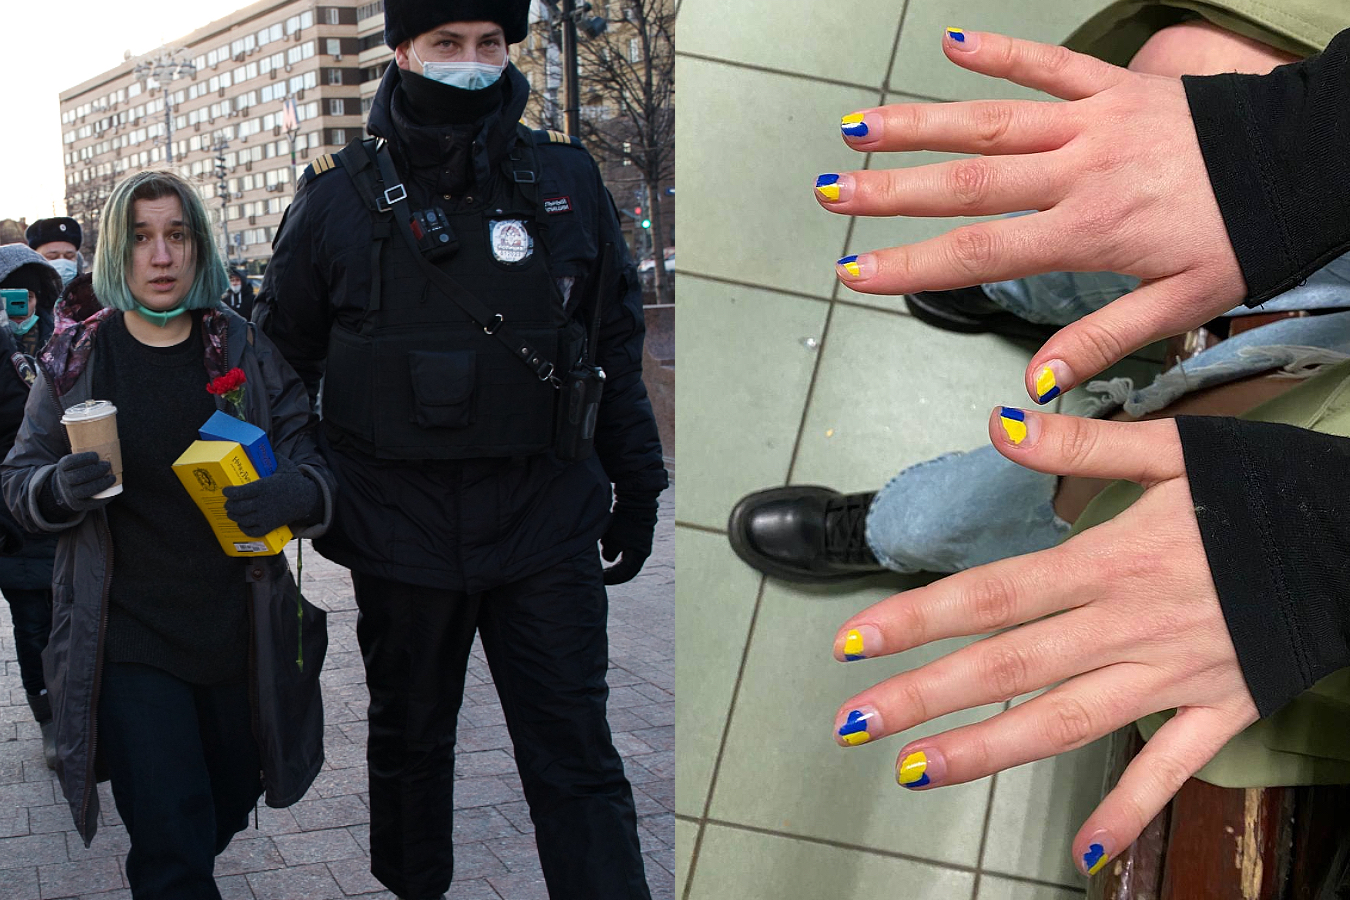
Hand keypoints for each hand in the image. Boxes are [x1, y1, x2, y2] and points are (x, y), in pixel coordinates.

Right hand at [52, 451, 114, 512]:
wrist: (64, 488)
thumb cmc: (76, 470)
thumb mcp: (75, 461)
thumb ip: (87, 455)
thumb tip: (107, 442)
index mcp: (62, 467)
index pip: (70, 462)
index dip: (83, 459)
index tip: (96, 456)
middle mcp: (63, 481)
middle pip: (79, 476)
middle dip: (95, 471)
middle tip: (108, 465)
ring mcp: (70, 494)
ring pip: (85, 490)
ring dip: (101, 484)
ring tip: (112, 478)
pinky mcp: (77, 505)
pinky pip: (91, 503)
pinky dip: (104, 498)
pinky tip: (113, 491)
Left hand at [223, 457, 319, 536]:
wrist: (307, 499)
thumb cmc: (294, 482)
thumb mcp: (285, 466)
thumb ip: (274, 458)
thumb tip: (264, 449)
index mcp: (264, 487)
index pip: (239, 492)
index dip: (229, 492)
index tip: (226, 491)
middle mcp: (263, 502)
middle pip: (237, 507)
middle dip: (229, 505)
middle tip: (228, 502)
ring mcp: (266, 516)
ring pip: (242, 519)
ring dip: (234, 516)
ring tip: (232, 512)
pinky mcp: (270, 526)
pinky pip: (252, 531)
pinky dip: (244, 528)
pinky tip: (242, 523)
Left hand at [601, 498, 657, 584]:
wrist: (636, 500)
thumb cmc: (624, 521)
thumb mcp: (613, 540)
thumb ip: (609, 553)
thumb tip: (608, 558)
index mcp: (640, 555)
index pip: (625, 574)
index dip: (611, 578)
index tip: (600, 578)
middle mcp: (643, 550)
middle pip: (626, 567)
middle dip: (613, 571)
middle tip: (601, 574)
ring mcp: (641, 541)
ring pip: (625, 555)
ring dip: (613, 555)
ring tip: (603, 548)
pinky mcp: (637, 532)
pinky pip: (625, 544)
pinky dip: (615, 545)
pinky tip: (607, 538)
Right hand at [823, 30, 1245, 403]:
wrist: (1307, 162)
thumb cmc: (1245, 237)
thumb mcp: (1183, 306)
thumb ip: (1102, 340)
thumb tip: (1035, 385)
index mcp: (1091, 231)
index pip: (983, 251)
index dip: (913, 265)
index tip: (857, 273)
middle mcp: (1079, 172)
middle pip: (968, 183)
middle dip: (892, 191)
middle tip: (831, 194)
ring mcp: (1094, 122)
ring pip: (991, 122)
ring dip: (920, 124)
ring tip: (858, 128)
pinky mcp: (1115, 87)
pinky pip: (1049, 65)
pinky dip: (1000, 52)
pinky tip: (951, 44)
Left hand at [830, 410, 1256, 874]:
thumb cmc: (1267, 487)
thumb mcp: (1176, 448)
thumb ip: (1083, 441)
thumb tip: (998, 422)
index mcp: (1113, 561)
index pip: (994, 595)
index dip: (918, 619)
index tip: (854, 642)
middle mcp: (1131, 625)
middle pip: (1011, 666)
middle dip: (926, 697)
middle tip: (854, 725)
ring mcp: (1176, 674)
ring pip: (1068, 721)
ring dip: (989, 750)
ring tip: (917, 772)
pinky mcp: (1224, 707)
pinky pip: (1171, 767)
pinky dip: (1130, 808)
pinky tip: (1086, 851)